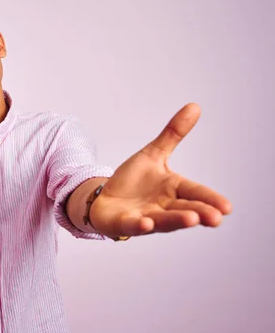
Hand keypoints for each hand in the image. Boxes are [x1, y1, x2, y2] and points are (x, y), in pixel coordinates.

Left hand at [90, 103, 231, 236]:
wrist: (105, 199)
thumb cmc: (133, 182)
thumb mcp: (153, 154)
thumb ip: (173, 134)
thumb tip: (195, 106)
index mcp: (174, 190)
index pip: (195, 193)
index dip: (210, 200)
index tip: (227, 208)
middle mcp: (163, 207)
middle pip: (184, 210)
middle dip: (199, 213)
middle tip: (216, 218)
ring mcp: (145, 217)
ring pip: (163, 221)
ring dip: (176, 220)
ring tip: (192, 219)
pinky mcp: (124, 224)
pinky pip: (133, 226)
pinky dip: (140, 226)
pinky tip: (146, 224)